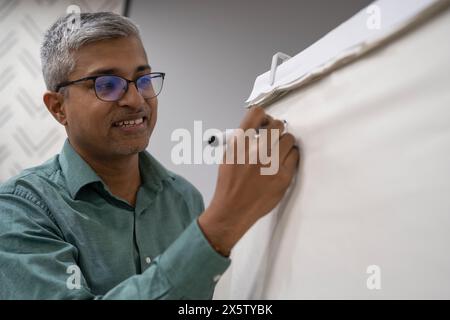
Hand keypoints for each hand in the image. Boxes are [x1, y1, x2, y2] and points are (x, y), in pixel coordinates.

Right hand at [198, 106, 299, 255]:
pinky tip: (281, 164)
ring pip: (289, 139)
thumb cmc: (230, 185)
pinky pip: (295, 156)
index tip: (264, 122)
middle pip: (277, 125)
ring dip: (284, 143)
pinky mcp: (283, 177)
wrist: (233, 210)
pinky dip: (290, 158)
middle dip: (276, 129)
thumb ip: (243, 140)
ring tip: (277, 153)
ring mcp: (271, 165)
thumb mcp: (228, 156)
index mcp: (239, 144)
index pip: (256, 114)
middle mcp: (255, 152)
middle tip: (274, 137)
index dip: (263, 116)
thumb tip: (260, 127)